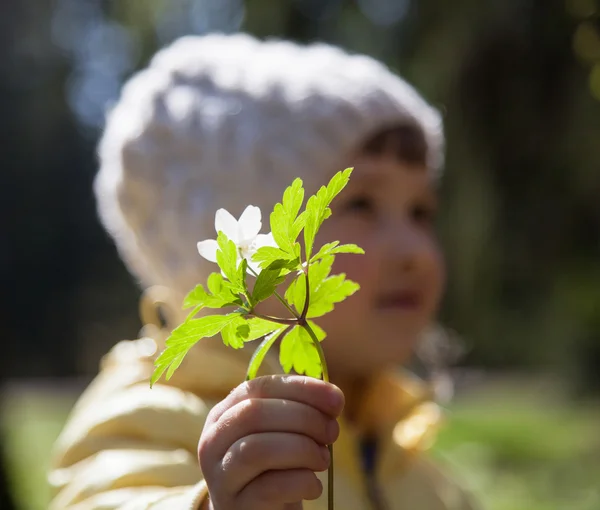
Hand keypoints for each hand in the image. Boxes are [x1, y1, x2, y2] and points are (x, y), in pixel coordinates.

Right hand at [198, 374, 343, 509]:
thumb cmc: (276, 466)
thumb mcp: (283, 432)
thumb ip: (301, 409)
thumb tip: (333, 397)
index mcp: (224, 413)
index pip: (259, 387)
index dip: (301, 389)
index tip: (336, 399)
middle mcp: (213, 441)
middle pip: (255, 414)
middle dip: (304, 418)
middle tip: (332, 431)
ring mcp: (220, 476)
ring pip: (257, 449)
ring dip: (303, 449)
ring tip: (322, 459)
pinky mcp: (236, 506)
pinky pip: (270, 487)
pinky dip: (302, 481)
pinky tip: (314, 485)